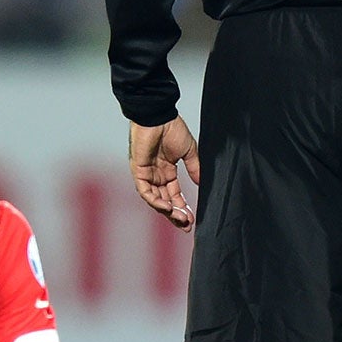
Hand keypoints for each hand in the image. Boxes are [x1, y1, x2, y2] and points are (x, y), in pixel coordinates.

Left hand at [129, 115, 200, 230]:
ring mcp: (147, 175)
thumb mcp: (189, 151)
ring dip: (167, 211)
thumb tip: (202, 183)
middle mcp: (157, 176)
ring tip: (180, 219)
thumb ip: (195, 168)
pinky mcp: (139, 171)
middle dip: (175, 215)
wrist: (159, 116)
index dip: (182, 208)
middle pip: (165, 201)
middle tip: (186, 225)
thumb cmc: (172, 129)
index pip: (175, 195)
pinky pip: (146, 192)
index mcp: (167, 172)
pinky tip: (167, 207)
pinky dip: (155, 201)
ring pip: (156, 200)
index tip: (192, 220)